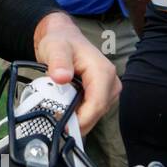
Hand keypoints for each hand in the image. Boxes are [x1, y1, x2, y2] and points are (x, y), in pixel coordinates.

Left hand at [32, 11, 119, 133]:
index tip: (63, 128)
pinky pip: (92, 111)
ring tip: (57, 119)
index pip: (97, 104)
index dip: (81, 119)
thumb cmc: (60, 42)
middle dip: (77, 122)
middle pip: (97, 112)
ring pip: (95, 114)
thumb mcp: (55, 48)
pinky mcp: (102, 95)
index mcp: (103, 72)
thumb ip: (58, 62)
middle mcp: (111, 82)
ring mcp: (108, 90)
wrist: (63, 38)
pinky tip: (64, 114)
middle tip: (55, 126)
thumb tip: (61, 77)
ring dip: (77, 119)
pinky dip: (78, 115)